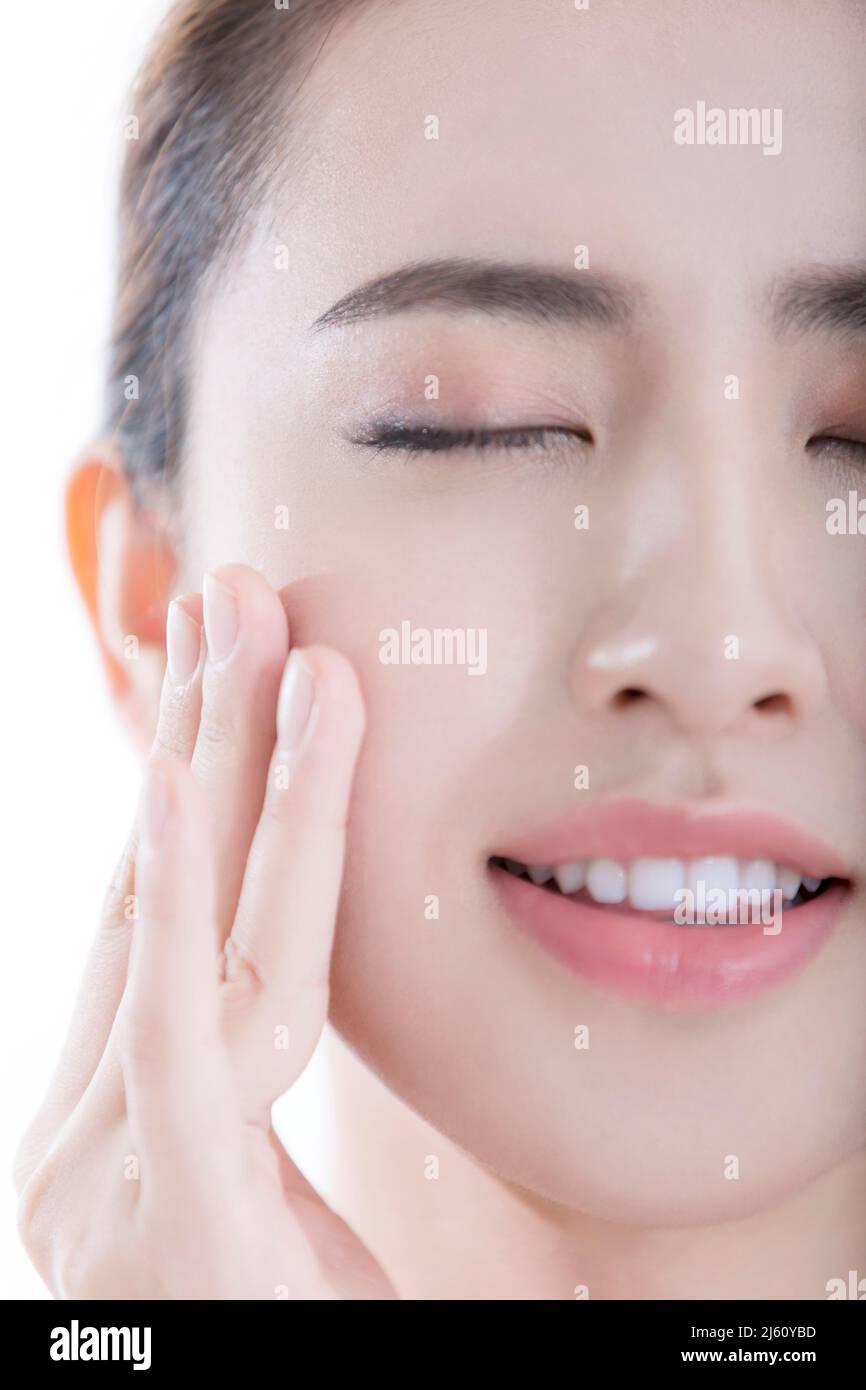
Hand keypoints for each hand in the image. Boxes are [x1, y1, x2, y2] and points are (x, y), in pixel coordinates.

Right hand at [14, 565, 395, 1298]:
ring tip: (240, 629)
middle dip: (196, 734)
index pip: (173, 924)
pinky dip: (171, 896)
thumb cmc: (269, 1350)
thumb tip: (300, 1012)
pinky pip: (176, 1025)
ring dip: (211, 768)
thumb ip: (268, 1117)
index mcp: (135, 1124)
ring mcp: (108, 1160)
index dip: (193, 796)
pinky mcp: (157, 1202)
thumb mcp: (285, 1233)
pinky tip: (173, 787)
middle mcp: (100, 1124)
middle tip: (227, 591)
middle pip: (166, 891)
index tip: (221, 677)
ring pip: (181, 924)